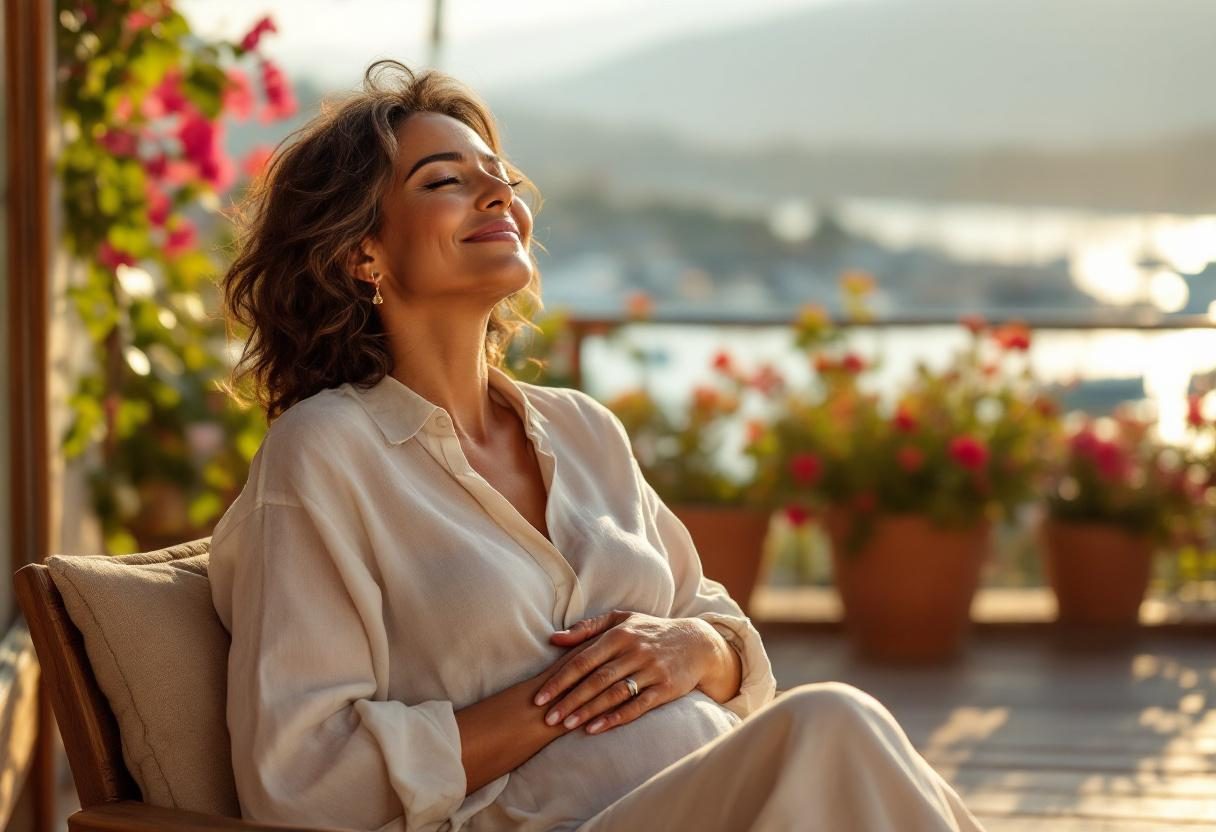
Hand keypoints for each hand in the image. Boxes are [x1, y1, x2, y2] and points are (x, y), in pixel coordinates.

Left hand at [532, 610, 717, 734]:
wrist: (697, 642)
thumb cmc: (650, 631)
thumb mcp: (621, 619)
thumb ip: (587, 628)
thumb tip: (554, 638)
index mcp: (619, 634)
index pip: (583, 659)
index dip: (560, 679)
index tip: (539, 697)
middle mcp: (634, 651)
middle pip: (596, 679)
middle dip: (569, 700)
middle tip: (547, 718)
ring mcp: (651, 670)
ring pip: (614, 694)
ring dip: (589, 711)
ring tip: (567, 726)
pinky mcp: (665, 688)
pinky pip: (637, 706)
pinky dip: (616, 718)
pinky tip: (596, 728)